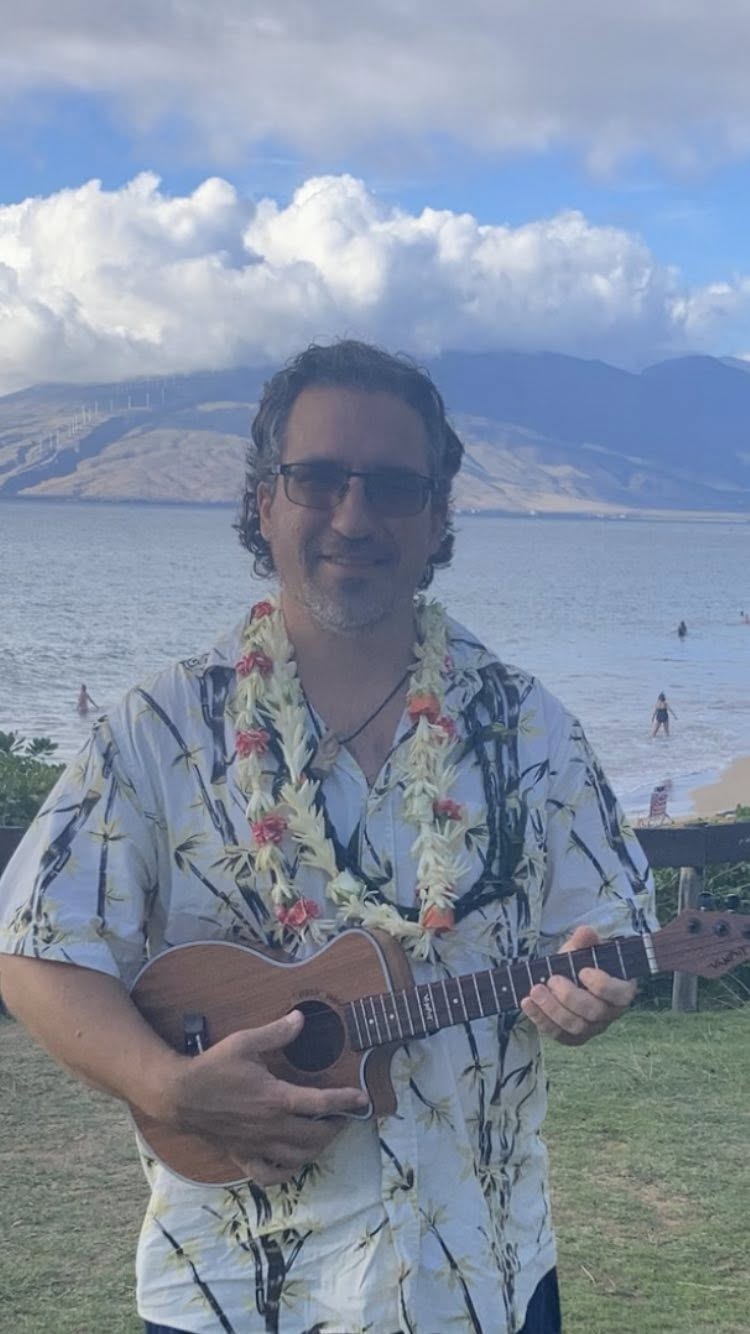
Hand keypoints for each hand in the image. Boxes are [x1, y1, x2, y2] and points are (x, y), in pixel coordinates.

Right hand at [161, 1010, 368, 1186]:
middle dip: (336, 1127)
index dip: (345, 1101)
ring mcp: (257, 1145)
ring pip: (298, 1157)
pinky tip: (293, 1162)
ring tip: (324, 1135)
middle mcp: (270, 1126)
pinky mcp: (243, 1156)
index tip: (362, 1099)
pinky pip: (270, 1175)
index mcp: (275, 1097)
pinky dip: (286, 1172)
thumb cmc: (213, 1067)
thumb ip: (276, 1032)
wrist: (179, 1095)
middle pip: (316, 1136)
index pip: (321, 1103)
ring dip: (317, 1149)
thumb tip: (300, 1018)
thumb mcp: (245, 1042)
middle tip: (343, 1116)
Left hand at [520, 925, 635, 1046]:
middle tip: (552, 979)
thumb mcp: (584, 949)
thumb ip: (585, 941)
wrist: (569, 978)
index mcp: (621, 990)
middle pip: (594, 1013)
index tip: (582, 970)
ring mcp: (592, 1028)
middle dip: (570, 997)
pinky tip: (526, 1003)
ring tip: (535, 990)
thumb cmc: (582, 963)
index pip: (619, 994)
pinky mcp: (573, 1037)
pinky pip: (558, 1034)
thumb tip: (585, 931)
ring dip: (552, 1009)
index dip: (602, 985)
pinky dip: (540, 1019)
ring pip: (575, 1027)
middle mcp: (610, 1014)